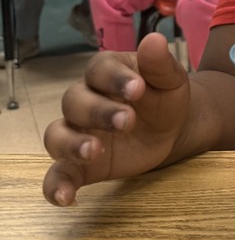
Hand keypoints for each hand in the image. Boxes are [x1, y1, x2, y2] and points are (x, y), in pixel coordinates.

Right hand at [43, 33, 190, 206]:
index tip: (138, 88)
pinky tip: (66, 199)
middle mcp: (85, 100)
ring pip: (58, 135)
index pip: (99, 69)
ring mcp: (79, 132)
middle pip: (75, 101)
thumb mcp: (170, 80)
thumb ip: (160, 64)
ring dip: (72, 144)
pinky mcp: (81, 164)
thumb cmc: (166, 97)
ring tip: (95, 151)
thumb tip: (155, 40)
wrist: (173, 129)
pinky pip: (58, 175)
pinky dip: (56, 186)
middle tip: (128, 121)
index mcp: (106, 72)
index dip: (115, 78)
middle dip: (99, 111)